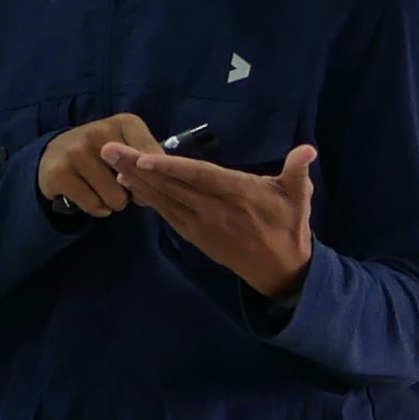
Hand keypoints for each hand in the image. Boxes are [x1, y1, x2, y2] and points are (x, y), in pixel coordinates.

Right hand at [38, 112, 158, 216]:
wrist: (55, 154)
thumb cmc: (103, 153)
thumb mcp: (130, 147)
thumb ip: (149, 164)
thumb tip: (150, 190)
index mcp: (125, 122)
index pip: (154, 157)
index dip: (154, 178)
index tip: (145, 177)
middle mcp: (99, 131)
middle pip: (136, 182)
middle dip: (133, 192)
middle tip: (119, 182)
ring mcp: (76, 151)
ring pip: (116, 199)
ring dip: (114, 202)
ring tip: (102, 187)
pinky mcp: (58, 173)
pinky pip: (94, 206)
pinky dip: (97, 209)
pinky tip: (89, 194)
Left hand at [117, 140, 318, 299]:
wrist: (280, 270)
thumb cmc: (289, 226)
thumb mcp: (299, 196)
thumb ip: (298, 170)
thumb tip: (308, 150)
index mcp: (238, 194)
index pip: (199, 177)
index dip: (171, 167)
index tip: (144, 157)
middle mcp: (214, 210)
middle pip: (171, 185)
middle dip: (138, 167)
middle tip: (109, 149)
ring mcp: (201, 224)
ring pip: (163, 198)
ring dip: (136, 180)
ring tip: (111, 161)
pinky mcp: (195, 235)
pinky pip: (166, 213)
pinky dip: (147, 198)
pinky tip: (130, 184)